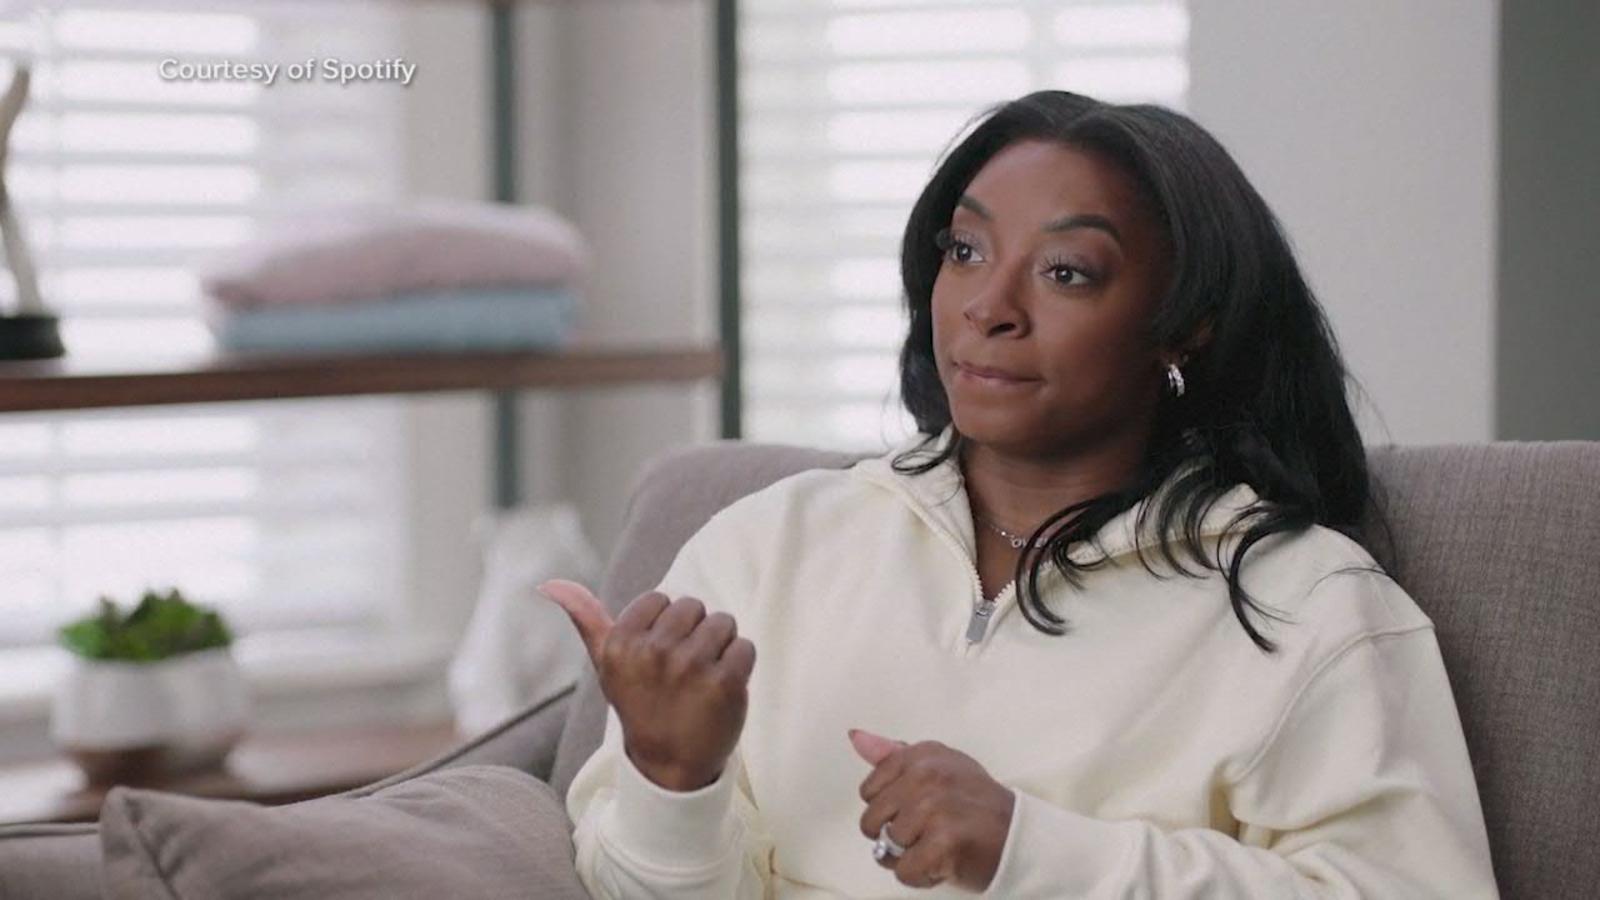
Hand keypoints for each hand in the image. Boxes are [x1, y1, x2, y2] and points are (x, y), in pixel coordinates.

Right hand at [540, 579, 755, 791]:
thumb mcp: (606, 664)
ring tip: (702, 679)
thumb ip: (585, 619)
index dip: (665, 627)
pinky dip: (740, 665)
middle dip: (693, 633)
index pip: (661, 599)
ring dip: (720, 647)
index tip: (658, 659)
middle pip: (694, 606)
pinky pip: (745, 647)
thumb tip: (549, 583)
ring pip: (723, 622)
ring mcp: (690, 667)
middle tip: (683, 672)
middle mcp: (653, 652)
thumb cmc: (639, 706)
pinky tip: (721, 689)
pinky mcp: (725, 683)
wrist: (668, 768)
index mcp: (621, 643)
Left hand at [851, 729, 1014, 891]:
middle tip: (928, 832)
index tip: (918, 809)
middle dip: (894, 835)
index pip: (869, 791)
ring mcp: (935, 808)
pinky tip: (941, 863)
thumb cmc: (976, 804)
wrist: (1021, 835)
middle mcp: (927, 775)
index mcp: (922, 754)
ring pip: (887, 846)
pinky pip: (904, 870)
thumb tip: (855, 737)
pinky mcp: (945, 842)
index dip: (890, 809)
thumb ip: (892, 755)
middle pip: (872, 821)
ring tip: (936, 846)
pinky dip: (920, 876)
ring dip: (908, 856)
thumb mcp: (937, 765)